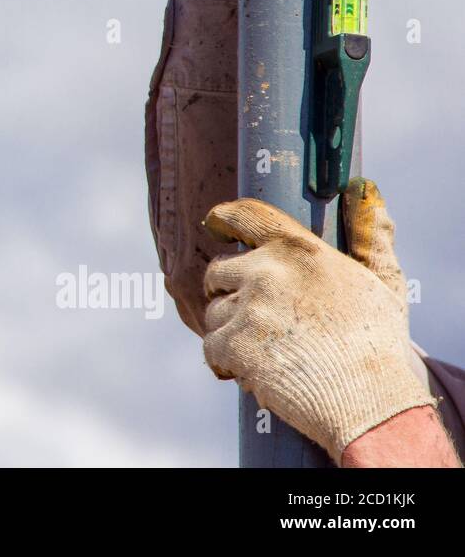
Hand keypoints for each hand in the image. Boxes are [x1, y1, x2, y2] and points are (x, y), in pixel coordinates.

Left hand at [200, 178, 431, 462]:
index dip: (224, 219)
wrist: (370, 401)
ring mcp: (247, 308)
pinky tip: (252, 371)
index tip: (215, 225)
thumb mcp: (382, 282)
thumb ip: (369, 236)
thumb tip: (364, 190)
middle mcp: (266, 271)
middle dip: (229, 293)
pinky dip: (225, 361)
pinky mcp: (234, 345)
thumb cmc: (377, 342)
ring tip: (267, 350)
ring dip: (230, 331)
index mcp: (298, 249)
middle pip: (218, 271)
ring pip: (213, 312)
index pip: (245, 216)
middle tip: (256, 317)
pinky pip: (210, 346)